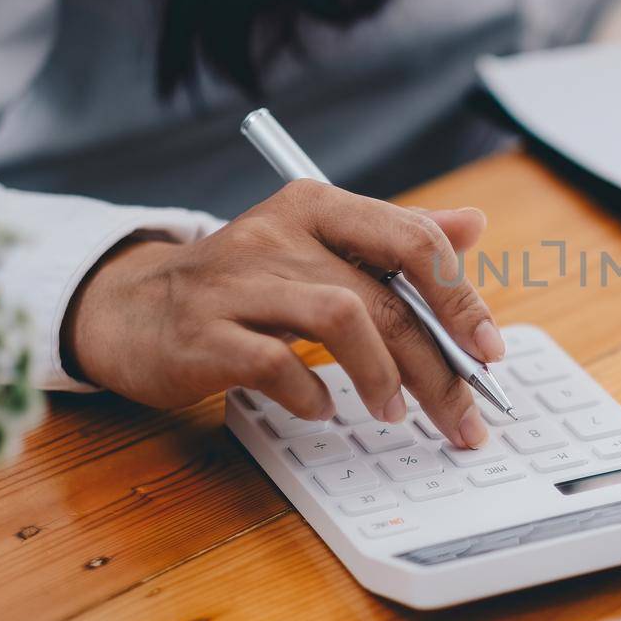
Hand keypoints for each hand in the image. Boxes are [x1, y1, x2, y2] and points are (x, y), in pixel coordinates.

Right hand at [62, 180, 504, 447]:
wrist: (131, 308)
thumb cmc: (244, 285)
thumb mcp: (318, 248)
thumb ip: (394, 240)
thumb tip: (473, 226)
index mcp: (316, 206)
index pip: (411, 240)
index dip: (459, 299)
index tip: (489, 353)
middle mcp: (278, 234)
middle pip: (384, 297)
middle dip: (436, 366)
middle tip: (463, 414)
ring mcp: (237, 282)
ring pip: (340, 320)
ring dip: (382, 377)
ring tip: (394, 412)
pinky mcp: (202, 334)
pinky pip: (275, 364)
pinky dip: (312, 395)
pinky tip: (323, 411)